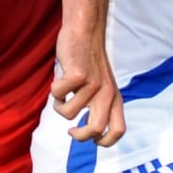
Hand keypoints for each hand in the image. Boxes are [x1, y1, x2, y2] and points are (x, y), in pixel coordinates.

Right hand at [51, 25, 125, 146]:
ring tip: (62, 92)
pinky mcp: (79, 75)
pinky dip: (54, 91)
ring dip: (60, 106)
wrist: (84, 30)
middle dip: (80, 136)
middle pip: (95, 129)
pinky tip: (59, 80)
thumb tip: (86, 131)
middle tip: (71, 131)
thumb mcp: (101, 84)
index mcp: (114, 97)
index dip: (105, 142)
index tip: (91, 141)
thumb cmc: (87, 59)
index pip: (118, 130)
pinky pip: (58, 95)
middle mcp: (107, 93)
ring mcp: (93, 84)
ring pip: (69, 113)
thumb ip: (98, 104)